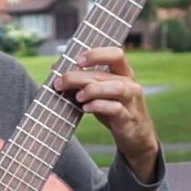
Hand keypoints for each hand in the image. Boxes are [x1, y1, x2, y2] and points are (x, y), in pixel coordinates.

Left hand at [53, 46, 158, 181]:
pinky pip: (115, 108)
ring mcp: (131, 101)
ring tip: (77, 96)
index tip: (77, 60)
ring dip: (92, 90)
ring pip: (116, 87)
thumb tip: (55, 67)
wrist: (135, 136)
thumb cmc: (114, 110)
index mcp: (123, 73)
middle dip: (78, 77)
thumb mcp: (100, 93)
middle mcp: (129, 84)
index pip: (116, 54)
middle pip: (104, 74)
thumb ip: (82, 80)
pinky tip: (85, 108)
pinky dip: (98, 106)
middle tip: (60, 83)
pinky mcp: (128, 118)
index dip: (97, 54)